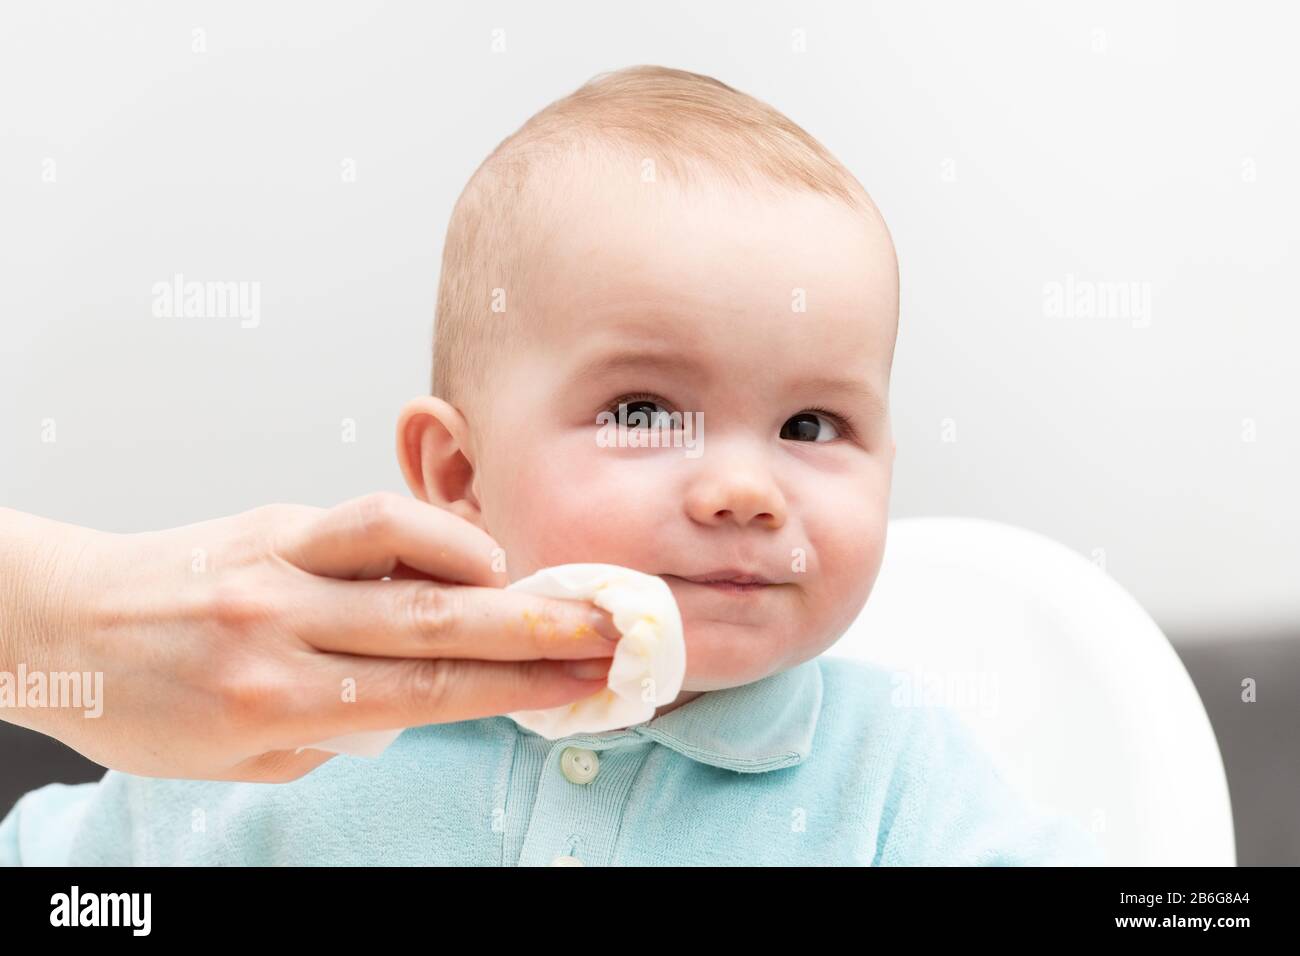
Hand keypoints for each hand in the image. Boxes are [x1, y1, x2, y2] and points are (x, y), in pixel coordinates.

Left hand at [0, 494, 618, 781]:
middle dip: (540, 628)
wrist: (58, 624)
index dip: (521, 688)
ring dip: (490, 570)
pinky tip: (462, 552)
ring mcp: (279, 565)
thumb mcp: (237, 759)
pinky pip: (367, 520)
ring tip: (537, 587)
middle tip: (610, 627)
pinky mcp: (275, 522)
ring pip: (408, 555)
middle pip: (441, 624)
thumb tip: (419, 692)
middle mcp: (283, 629)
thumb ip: (335, 728)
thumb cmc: (144, 704)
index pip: (433, 694)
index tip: (586, 682)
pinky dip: (431, 533)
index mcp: (277, 703)